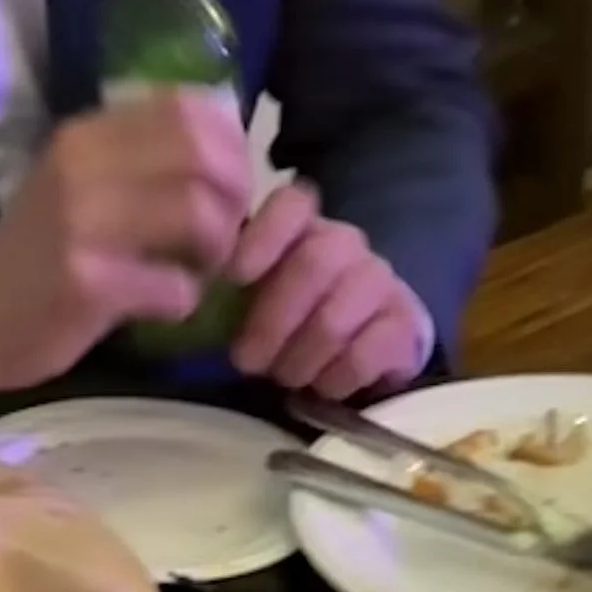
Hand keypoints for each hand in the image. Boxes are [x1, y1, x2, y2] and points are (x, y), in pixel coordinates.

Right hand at [0, 92, 254, 400]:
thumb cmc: (38, 249)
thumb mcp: (78, 181)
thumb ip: (137, 157)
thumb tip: (226, 148)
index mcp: (84, 134)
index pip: (186, 107)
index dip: (229, 144)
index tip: (228, 182)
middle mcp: (81, 164)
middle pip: (202, 156)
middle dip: (234, 198)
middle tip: (225, 234)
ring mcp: (81, 221)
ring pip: (198, 214)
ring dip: (217, 251)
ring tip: (199, 270)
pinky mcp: (87, 281)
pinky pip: (175, 286)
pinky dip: (185, 301)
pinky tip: (163, 305)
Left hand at [225, 180, 430, 398]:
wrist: (367, 341)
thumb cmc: (291, 312)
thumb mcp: (255, 290)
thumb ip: (227, 281)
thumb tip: (185, 292)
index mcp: (300, 225)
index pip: (291, 205)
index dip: (263, 236)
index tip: (234, 275)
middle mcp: (345, 242)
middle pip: (313, 264)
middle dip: (273, 319)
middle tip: (246, 361)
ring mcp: (380, 279)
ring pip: (336, 315)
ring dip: (300, 356)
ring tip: (283, 377)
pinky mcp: (406, 322)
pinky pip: (369, 352)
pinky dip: (336, 377)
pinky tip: (322, 386)